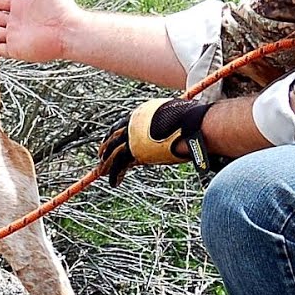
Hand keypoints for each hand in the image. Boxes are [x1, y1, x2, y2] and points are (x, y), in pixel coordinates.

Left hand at [96, 98, 213, 186]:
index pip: (124, 124)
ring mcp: (133, 134)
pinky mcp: (134, 148)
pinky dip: (114, 173)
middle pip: (114, 135)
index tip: (113, 142)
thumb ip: (165, 129)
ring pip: (113, 150)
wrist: (193, 125)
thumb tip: (170, 138)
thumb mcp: (175, 122)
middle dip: (107, 147)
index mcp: (142, 112)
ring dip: (106, 163)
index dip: (117, 135)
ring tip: (103, 172)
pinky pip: (119, 163)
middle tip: (101, 156)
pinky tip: (113, 181)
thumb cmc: (192, 123)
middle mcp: (134, 121)